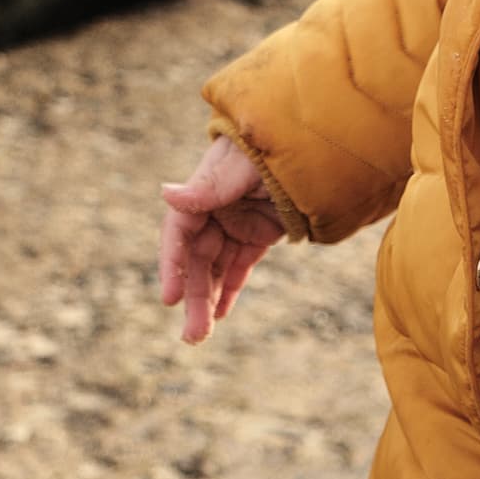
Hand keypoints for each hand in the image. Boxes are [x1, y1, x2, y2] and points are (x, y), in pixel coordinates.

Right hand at [159, 139, 285, 344]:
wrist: (313, 142)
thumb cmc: (271, 145)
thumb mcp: (240, 167)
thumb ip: (208, 187)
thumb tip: (166, 194)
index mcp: (203, 192)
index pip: (179, 234)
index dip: (171, 265)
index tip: (169, 298)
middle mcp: (213, 211)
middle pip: (196, 260)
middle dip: (193, 298)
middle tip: (192, 336)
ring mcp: (236, 224)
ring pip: (215, 269)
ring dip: (207, 301)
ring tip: (199, 336)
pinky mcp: (258, 234)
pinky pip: (238, 267)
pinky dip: (228, 290)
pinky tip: (220, 315)